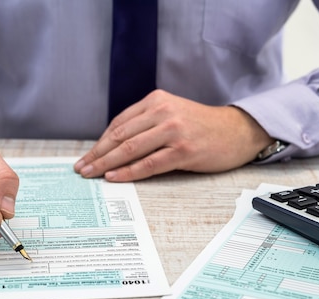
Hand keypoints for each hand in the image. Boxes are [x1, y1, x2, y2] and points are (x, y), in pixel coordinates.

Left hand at [73, 89, 273, 180]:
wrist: (238, 131)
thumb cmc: (201, 127)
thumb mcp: (172, 114)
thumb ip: (146, 124)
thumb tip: (114, 148)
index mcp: (156, 100)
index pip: (119, 124)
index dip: (99, 142)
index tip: (87, 156)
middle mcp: (163, 112)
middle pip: (120, 136)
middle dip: (97, 154)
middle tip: (81, 168)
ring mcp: (173, 130)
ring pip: (130, 149)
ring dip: (106, 164)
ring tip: (91, 175)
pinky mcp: (184, 150)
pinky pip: (149, 163)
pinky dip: (128, 172)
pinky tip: (114, 177)